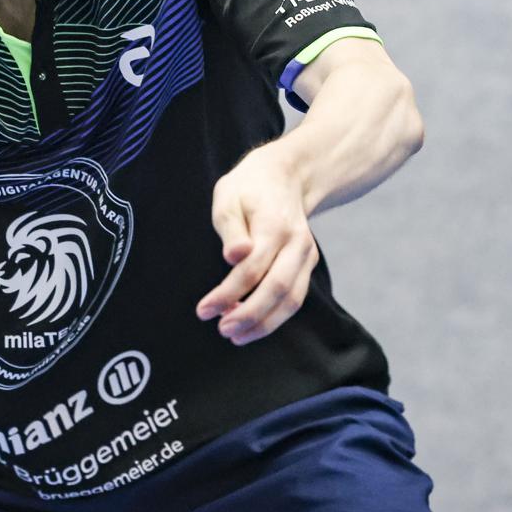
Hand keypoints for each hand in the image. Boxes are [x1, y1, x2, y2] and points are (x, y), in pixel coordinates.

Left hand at [195, 146, 318, 345]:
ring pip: (292, 299)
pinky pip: (295, 298)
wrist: (286, 176)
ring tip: (235, 336)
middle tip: (222, 329)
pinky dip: (275, 316)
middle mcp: (296, 243)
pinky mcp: (307, 265)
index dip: (227, 293)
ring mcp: (306, 255)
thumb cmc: (248, 188)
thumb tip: (234, 257)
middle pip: (277, 288)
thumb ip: (230, 228)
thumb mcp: (228, 197)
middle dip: (249, 315)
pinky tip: (251, 325)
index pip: (252, 268)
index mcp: (274, 226)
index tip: (204, 310)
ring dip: (264, 323)